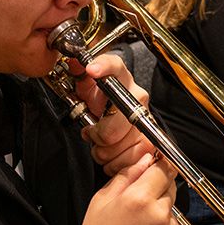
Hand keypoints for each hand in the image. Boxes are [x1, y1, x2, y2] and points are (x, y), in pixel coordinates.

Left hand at [69, 53, 155, 175]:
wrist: (121, 119)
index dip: (103, 68)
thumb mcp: (88, 88)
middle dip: (97, 136)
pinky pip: (126, 161)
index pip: (114, 66)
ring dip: (104, 152)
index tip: (91, 69)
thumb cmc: (103, 103)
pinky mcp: (150, 143)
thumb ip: (80, 74)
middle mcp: (137, 98)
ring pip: (116, 148)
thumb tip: (73, 61)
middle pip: (110, 129)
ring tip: (104, 142)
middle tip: (94, 132)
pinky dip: (114, 163)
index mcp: (121, 79)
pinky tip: (115, 152)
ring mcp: (146, 121)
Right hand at [79, 153, 181, 224]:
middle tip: (138, 200)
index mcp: (139, 198)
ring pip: (171, 204)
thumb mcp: (101, 201)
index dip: (157, 165)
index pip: (163, 167)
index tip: (152, 166)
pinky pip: (174, 223)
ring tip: (139, 221)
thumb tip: (144, 160)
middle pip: (169, 184)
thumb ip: (126, 175)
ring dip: (160, 206)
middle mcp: (159, 212)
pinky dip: (164, 224)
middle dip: (157, 186)